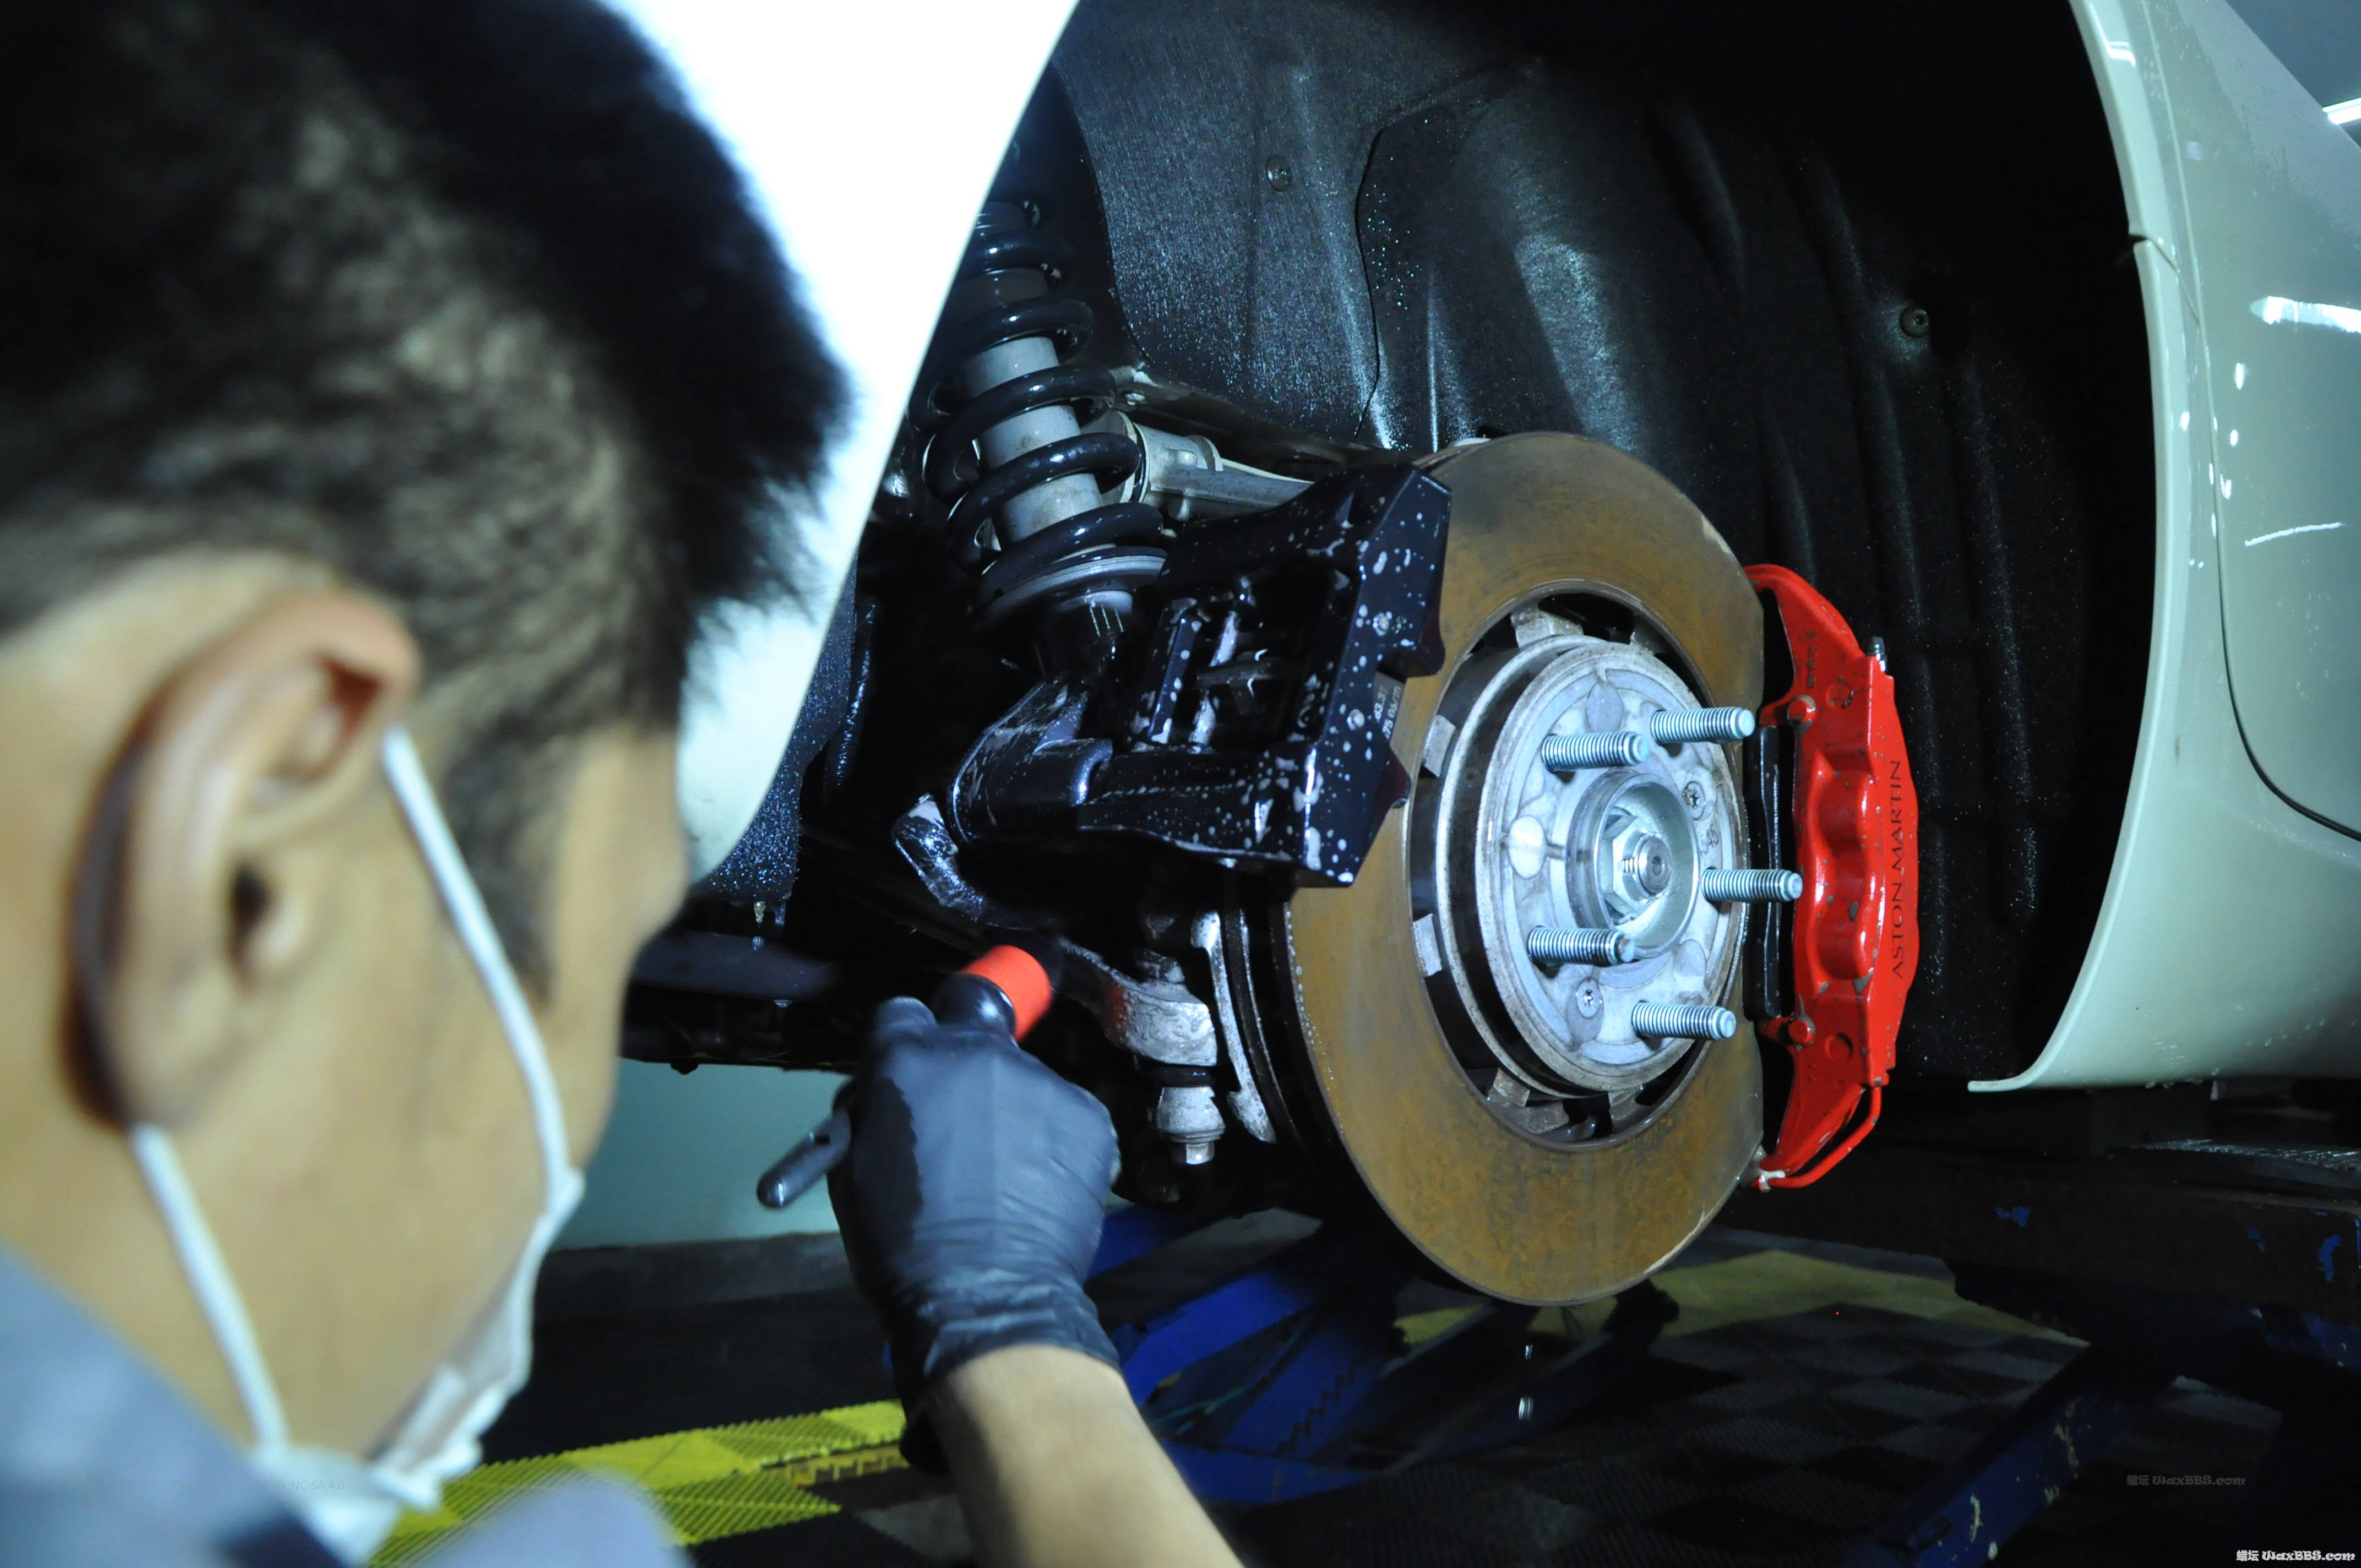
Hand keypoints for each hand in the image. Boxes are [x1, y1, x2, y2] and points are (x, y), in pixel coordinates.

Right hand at [829, 995, 1121, 1440]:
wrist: (986, 1297)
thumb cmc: (903, 1246)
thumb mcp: (853, 1169)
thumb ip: (875, 1110)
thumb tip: (892, 1091)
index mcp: (908, 1061)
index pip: (902, 1013)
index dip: (904, 1046)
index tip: (912, 1078)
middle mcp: (976, 1053)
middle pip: (966, 1038)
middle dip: (959, 1073)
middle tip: (961, 1130)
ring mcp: (1038, 1080)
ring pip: (1018, 1077)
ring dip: (1008, 1107)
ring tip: (1003, 1171)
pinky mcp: (1087, 1112)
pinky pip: (1063, 1110)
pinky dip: (1051, 1137)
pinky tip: (1038, 1182)